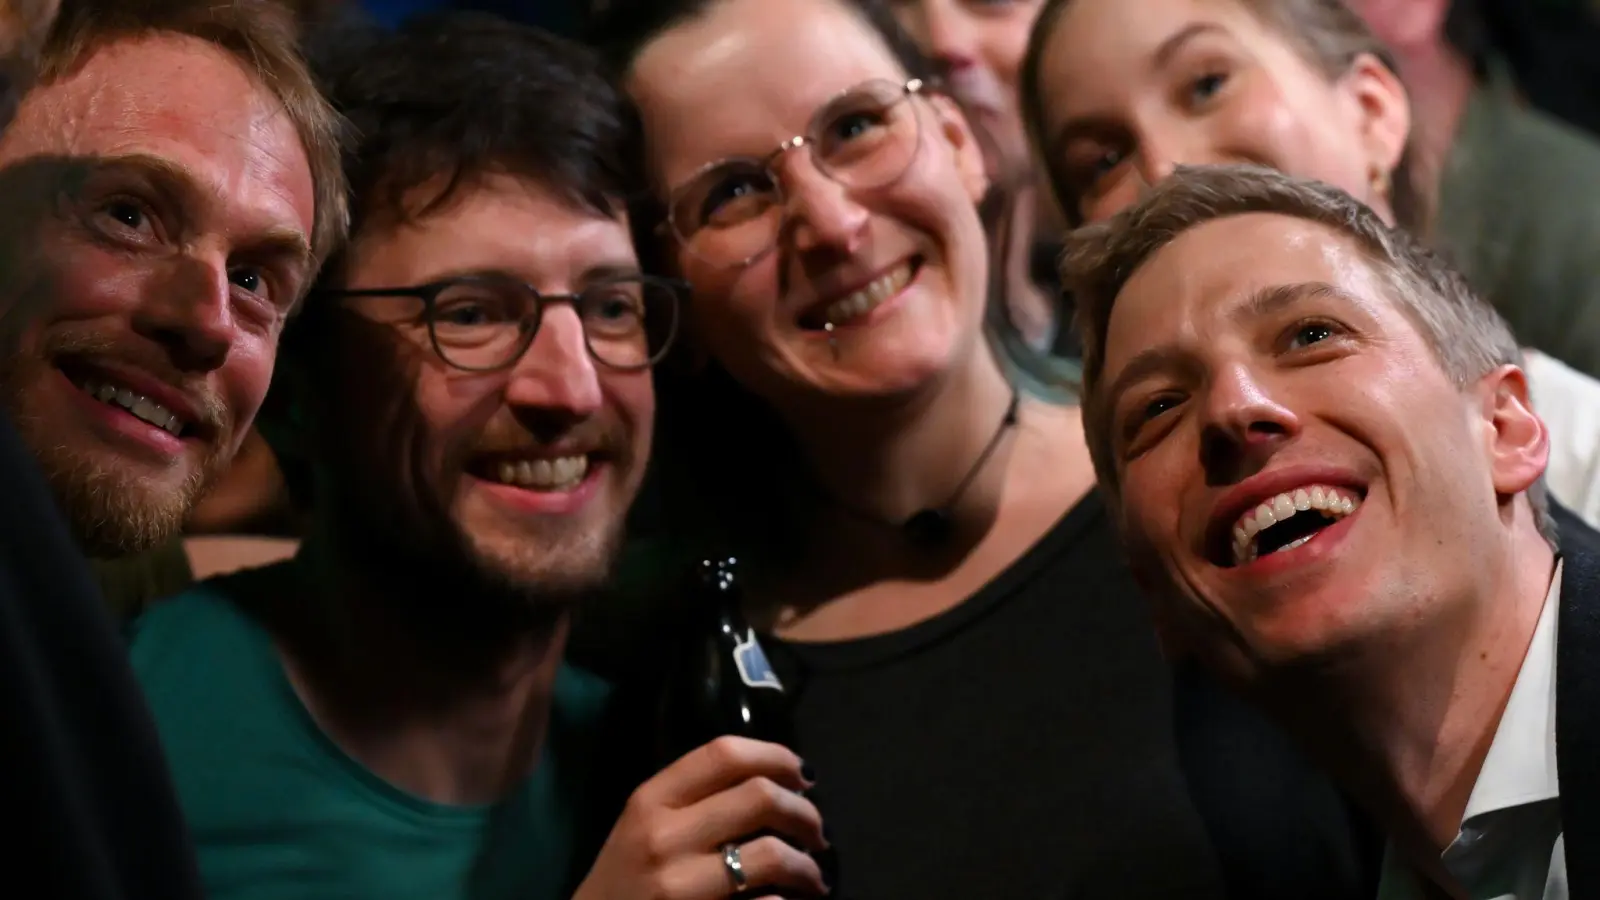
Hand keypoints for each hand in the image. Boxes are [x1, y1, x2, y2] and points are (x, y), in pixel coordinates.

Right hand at [573, 736, 829, 899]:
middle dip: (806, 813)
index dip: (777, 756)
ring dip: (808, 866)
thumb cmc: (625, 877)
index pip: (724, 754)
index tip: (803, 776)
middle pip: (760, 796)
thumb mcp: (643, 823)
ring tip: (813, 876)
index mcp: (651, 799)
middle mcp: (664, 836)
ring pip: (772, 854)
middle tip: (818, 832)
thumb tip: (774, 781)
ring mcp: (679, 885)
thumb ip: (694, 796)